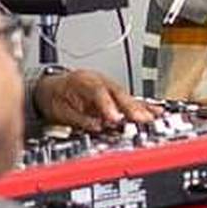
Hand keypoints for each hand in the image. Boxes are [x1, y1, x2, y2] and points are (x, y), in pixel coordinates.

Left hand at [32, 69, 155, 130]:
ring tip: (152, 118)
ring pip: (126, 95)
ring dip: (140, 108)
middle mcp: (98, 80)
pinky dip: (143, 106)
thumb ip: (79, 119)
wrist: (52, 88)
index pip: (97, 92)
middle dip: (130, 107)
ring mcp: (108, 85)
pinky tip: (155, 111)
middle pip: (117, 92)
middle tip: (141, 119)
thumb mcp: (60, 111)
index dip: (108, 105)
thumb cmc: (55, 97)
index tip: (115, 118)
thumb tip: (96, 127)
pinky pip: (130, 100)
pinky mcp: (113, 94)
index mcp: (81, 81)